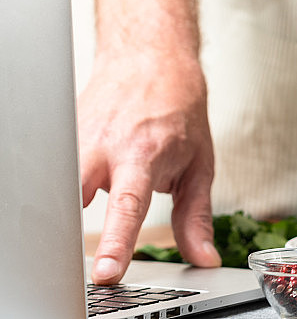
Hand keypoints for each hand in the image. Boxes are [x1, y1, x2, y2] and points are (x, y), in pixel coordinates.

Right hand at [79, 50, 220, 283]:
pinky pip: (58, 169)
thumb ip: (196, 217)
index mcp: (145, 155)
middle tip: (75, 261)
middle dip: (68, 231)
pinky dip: (68, 184)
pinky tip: (90, 174)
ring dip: (72, 203)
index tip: (107, 272)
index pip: (128, 207)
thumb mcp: (200, 164)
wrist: (151, 59)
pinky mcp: (63, 134)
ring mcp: (78, 138)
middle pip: (74, 196)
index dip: (117, 242)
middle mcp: (106, 147)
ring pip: (60, 184)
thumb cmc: (180, 111)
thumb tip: (203, 257)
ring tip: (90, 198)